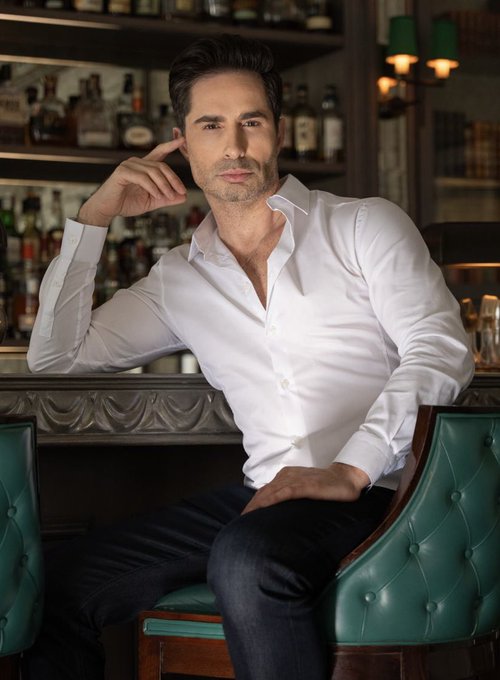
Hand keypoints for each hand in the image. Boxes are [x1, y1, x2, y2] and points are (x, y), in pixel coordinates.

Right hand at [77, 138, 187, 226]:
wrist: (108, 209)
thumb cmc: (127, 203)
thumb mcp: (152, 201)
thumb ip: (167, 198)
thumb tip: (183, 197)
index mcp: (144, 166)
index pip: (159, 152)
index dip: (170, 145)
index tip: (182, 140)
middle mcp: (136, 162)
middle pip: (161, 166)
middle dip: (173, 179)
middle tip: (181, 192)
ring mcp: (128, 165)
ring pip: (153, 172)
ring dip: (164, 185)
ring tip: (168, 197)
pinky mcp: (122, 172)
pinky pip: (142, 178)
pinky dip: (152, 187)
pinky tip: (156, 195)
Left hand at [241, 463, 369, 514]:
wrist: (345, 478)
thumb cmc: (325, 487)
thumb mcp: (304, 489)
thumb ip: (291, 496)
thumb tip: (280, 514)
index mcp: (286, 476)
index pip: (265, 491)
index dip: (253, 503)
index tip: (244, 517)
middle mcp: (288, 475)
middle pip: (264, 492)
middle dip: (251, 506)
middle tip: (241, 521)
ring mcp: (296, 479)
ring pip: (271, 491)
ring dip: (257, 504)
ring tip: (247, 517)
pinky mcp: (305, 485)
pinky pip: (285, 492)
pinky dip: (273, 499)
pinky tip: (264, 507)